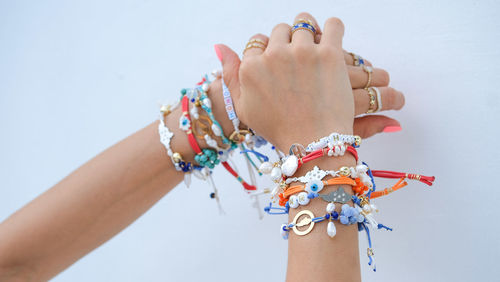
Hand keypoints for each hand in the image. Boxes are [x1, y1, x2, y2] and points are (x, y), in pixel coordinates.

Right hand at [214, 12, 404, 139]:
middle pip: (280, 30)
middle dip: (288, 41)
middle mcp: (274, 56)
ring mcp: (302, 53)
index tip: (280, 64)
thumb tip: (220, 46)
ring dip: (310, 34)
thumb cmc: (279, 129)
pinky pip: (333, 24)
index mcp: (251, 67)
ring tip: (316, 52)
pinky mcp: (330, 54)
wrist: (313, 143)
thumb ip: (230, 76)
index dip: (269, 51)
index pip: (258, 41)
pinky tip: (333, 39)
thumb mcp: (244, 108)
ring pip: (304, 23)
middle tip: (299, 61)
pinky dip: (333, 28)